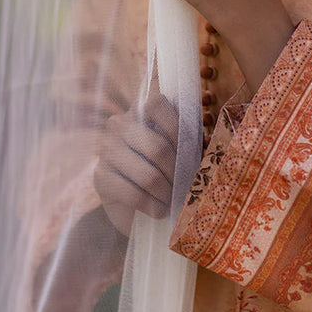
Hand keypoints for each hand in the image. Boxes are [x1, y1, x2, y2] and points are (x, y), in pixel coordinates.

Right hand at [93, 79, 177, 236]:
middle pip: (158, 147)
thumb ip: (190, 136)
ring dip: (167, 192)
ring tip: (174, 199)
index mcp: (141, 109)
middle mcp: (120, 124)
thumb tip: (211, 142)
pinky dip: (153, 206)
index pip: (156, 102)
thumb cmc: (165, 167)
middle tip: (187, 185)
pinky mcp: (100, 178)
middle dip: (178, 172)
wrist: (136, 202)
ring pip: (147, 174)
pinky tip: (160, 209)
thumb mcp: (180, 147)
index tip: (190, 145)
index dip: (176, 124)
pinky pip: (133, 194)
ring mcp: (107, 150)